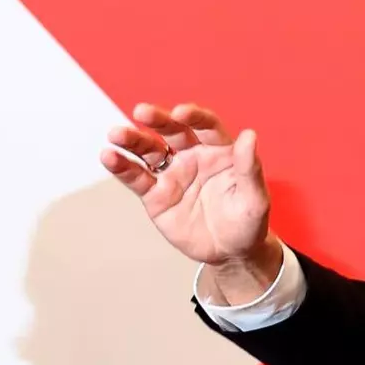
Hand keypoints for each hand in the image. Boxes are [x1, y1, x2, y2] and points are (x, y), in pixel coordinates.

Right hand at [100, 102, 277, 269]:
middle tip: (142, 111)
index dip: (194, 117)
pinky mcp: (156, 195)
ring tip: (117, 134)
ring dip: (132, 139)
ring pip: (149, 150)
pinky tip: (109, 156)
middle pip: (172, 131)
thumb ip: (250, 168)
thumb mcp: (255, 198)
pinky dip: (122, 166)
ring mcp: (172, 174)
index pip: (206, 127)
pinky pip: (136, 177)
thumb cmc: (248, 222)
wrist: (231, 253)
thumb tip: (249, 135)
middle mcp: (193, 156)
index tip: (182, 113)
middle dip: (158, 120)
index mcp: (220, 151)